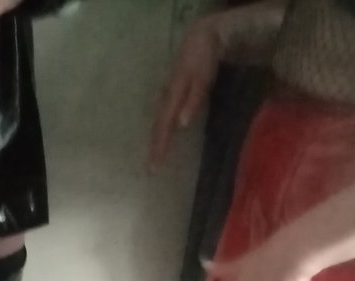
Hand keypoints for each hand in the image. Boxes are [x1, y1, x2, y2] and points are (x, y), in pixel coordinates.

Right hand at [149, 20, 221, 169]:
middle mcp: (166, 98)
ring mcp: (167, 95)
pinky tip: (162, 136)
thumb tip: (181, 125)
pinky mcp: (170, 95)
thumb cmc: (204, 59)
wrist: (200, 39)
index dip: (159, 146)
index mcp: (173, 96)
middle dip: (155, 147)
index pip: (163, 127)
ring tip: (154, 157)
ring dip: (156, 139)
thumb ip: (193, 101)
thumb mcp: (202, 79)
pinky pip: (163, 115)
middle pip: (158, 127)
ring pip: (159, 121)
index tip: (154, 166)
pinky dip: (161, 128)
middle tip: (151, 169)